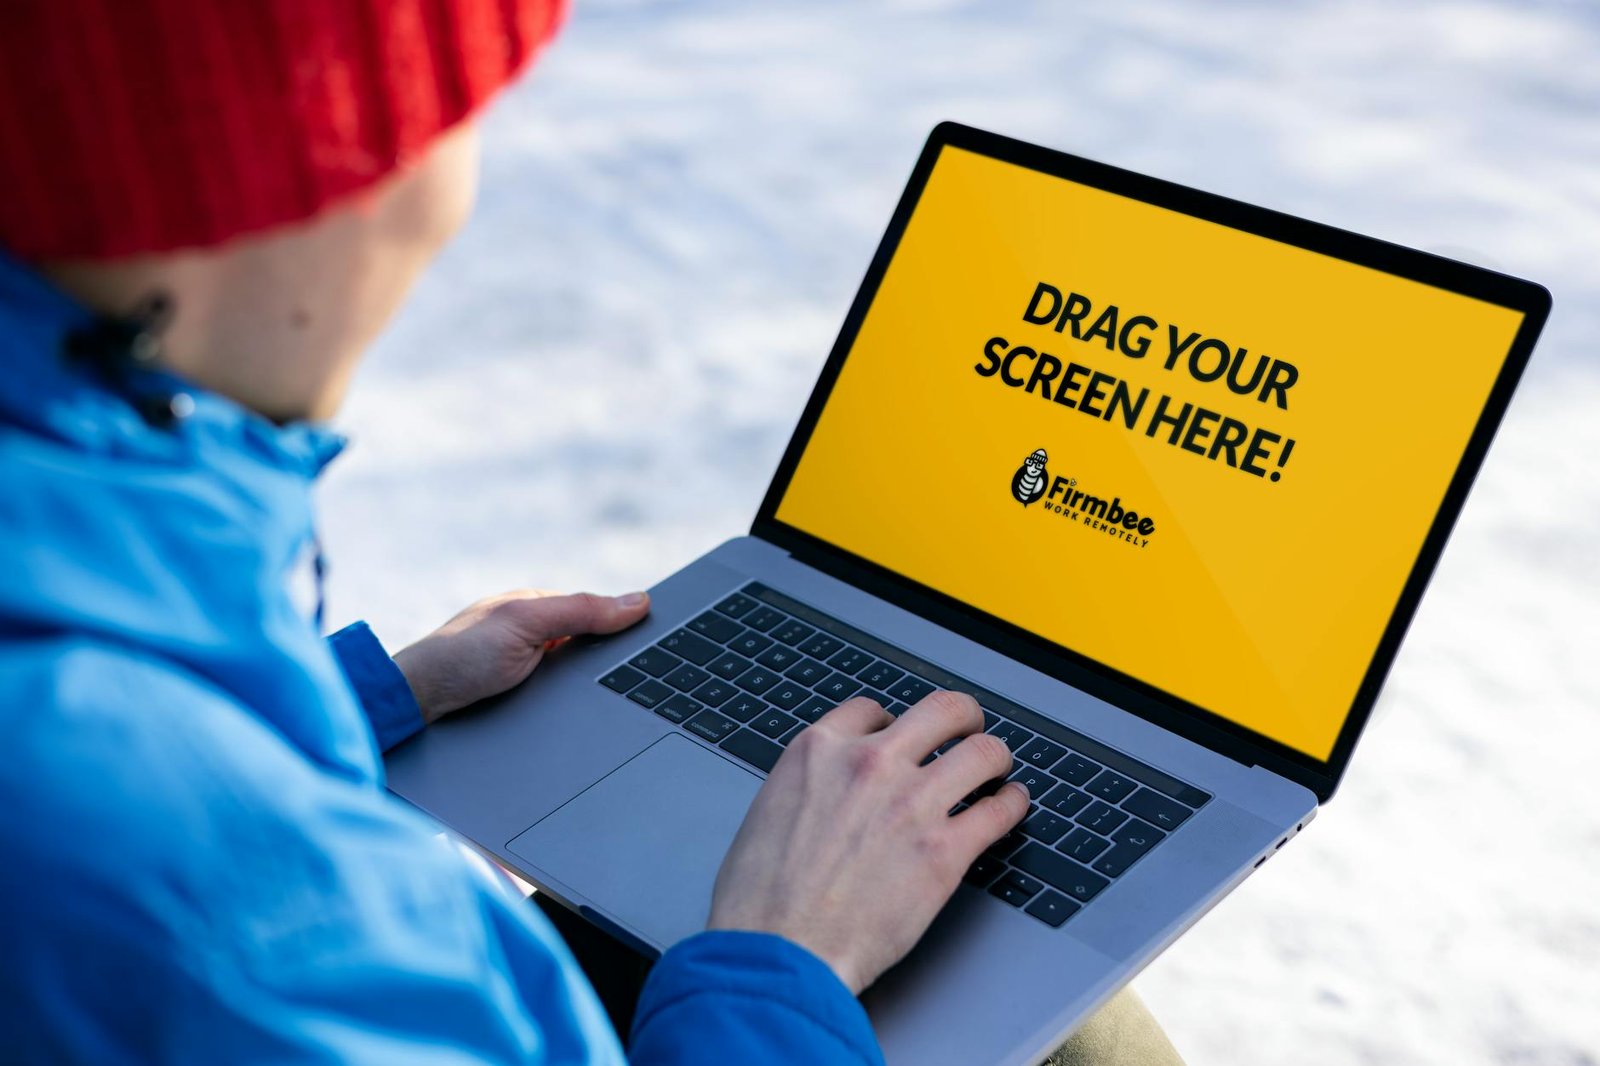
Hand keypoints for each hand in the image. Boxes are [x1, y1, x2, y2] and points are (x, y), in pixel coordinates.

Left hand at [393, 589, 649, 722]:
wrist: (416, 706)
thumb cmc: (460, 656)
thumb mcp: (527, 623)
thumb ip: (580, 611)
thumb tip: (638, 601)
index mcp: (535, 607)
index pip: (595, 613)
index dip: (624, 627)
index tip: (658, 642)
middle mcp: (532, 635)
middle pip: (590, 648)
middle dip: (610, 664)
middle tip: (637, 681)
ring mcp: (525, 669)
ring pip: (578, 680)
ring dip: (591, 691)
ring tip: (611, 703)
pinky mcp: (520, 701)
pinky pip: (562, 702)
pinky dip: (575, 708)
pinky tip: (583, 717)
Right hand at [707, 691, 1028, 993]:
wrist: (778, 952)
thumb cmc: (760, 901)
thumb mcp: (769, 813)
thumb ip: (809, 789)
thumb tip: (829, 795)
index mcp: (819, 752)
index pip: (872, 711)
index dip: (893, 724)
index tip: (902, 737)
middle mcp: (870, 765)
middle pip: (940, 711)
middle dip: (962, 717)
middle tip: (969, 729)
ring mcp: (911, 804)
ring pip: (982, 753)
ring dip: (995, 758)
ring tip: (997, 768)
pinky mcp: (944, 852)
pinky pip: (998, 810)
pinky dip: (1012, 804)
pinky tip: (1010, 806)